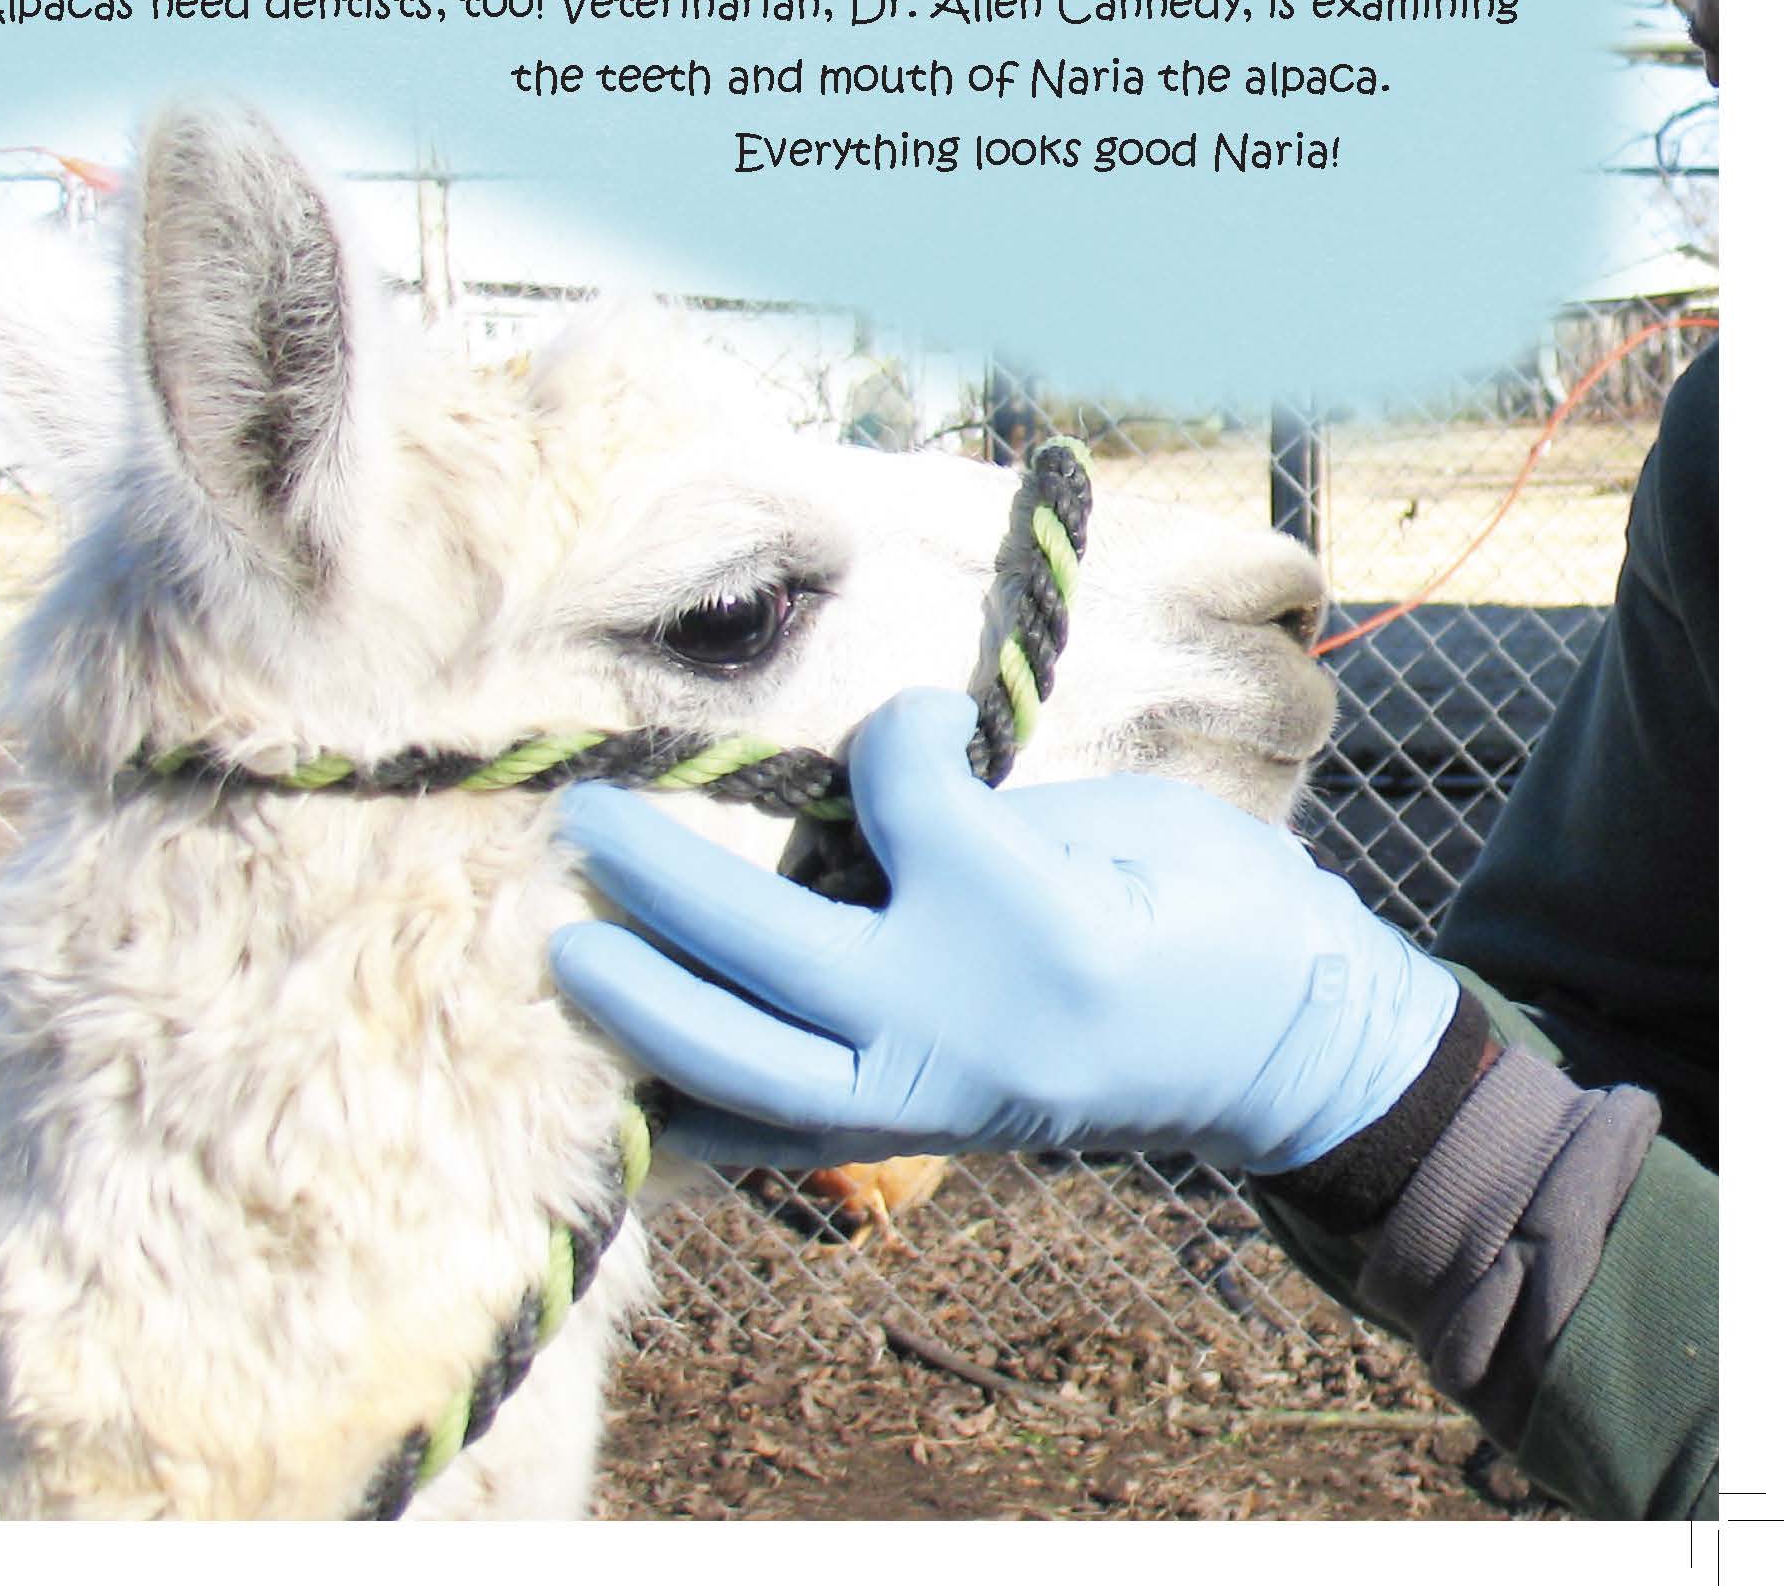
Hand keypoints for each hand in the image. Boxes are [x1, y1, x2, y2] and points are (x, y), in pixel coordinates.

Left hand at [550, 688, 1458, 1173]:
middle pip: (770, 943)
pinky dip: (703, 1115)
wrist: (1288, 1056)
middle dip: (661, 880)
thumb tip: (860, 810)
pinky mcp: (927, 1135)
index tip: (926, 722)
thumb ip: (976, 816)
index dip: (900, 730)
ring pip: (750, 1066)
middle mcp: (964, 1019)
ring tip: (572, 957)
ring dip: (649, 1007)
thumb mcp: (1120, 821)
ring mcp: (937, 1096)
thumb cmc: (1224, 911)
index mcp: (1029, 917)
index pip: (899, 791)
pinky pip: (785, 1139)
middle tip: (581, 820)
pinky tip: (642, 1090)